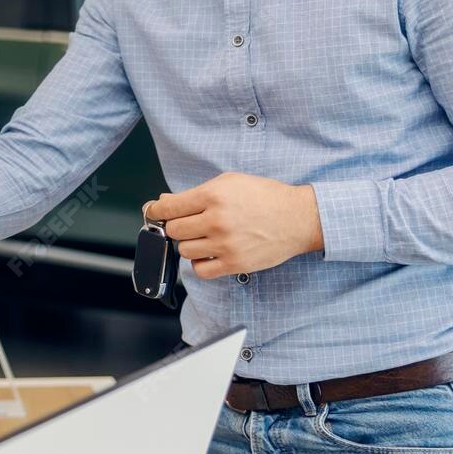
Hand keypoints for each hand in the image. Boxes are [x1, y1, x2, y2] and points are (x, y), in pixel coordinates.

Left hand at [143, 173, 322, 278]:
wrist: (297, 218)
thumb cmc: (264, 197)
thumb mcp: (229, 182)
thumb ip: (195, 193)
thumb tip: (163, 202)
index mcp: (213, 196)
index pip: (168, 207)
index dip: (156, 211)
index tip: (154, 213)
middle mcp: (217, 221)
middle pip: (174, 230)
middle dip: (178, 226)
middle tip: (190, 223)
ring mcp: (225, 245)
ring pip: (184, 251)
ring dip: (190, 245)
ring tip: (205, 237)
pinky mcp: (235, 264)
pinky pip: (200, 271)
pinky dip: (200, 264)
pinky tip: (210, 254)